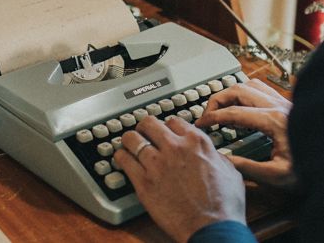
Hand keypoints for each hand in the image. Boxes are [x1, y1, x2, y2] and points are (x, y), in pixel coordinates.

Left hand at [115, 116, 246, 242]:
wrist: (213, 231)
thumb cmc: (225, 207)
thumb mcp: (231, 173)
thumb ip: (217, 157)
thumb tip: (212, 154)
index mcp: (196, 142)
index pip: (173, 121)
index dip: (167, 127)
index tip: (164, 132)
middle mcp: (174, 147)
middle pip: (149, 123)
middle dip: (145, 128)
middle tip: (143, 134)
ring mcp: (157, 163)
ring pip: (132, 138)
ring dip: (130, 140)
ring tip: (129, 145)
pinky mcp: (143, 181)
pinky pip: (123, 159)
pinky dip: (121, 157)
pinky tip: (122, 159)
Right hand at [196, 78, 295, 187]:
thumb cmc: (312, 169)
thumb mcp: (278, 177)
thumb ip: (248, 168)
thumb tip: (224, 160)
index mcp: (273, 121)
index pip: (233, 112)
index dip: (212, 117)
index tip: (200, 124)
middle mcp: (278, 106)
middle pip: (237, 90)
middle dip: (217, 100)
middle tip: (207, 114)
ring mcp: (284, 103)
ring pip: (249, 84)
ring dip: (231, 93)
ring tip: (222, 107)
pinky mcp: (288, 106)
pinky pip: (261, 88)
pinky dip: (246, 92)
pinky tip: (243, 105)